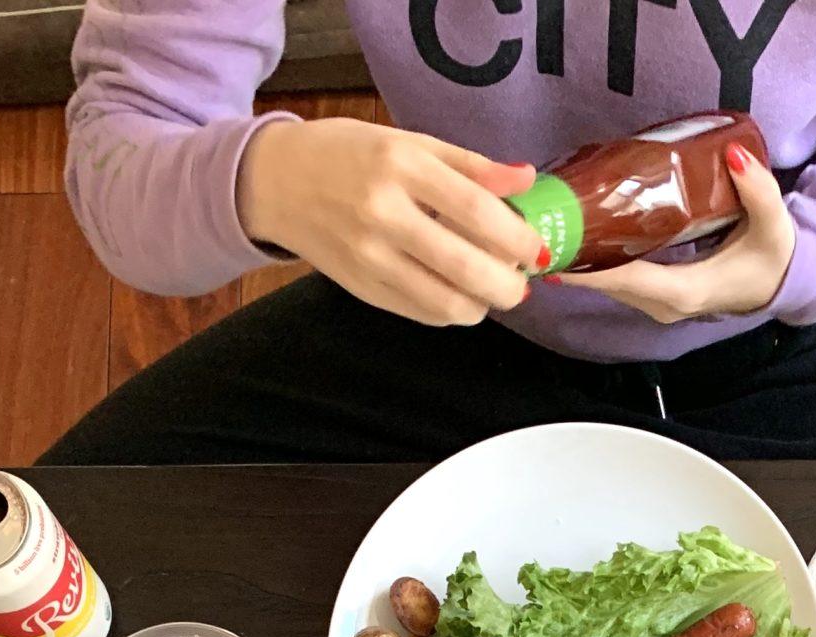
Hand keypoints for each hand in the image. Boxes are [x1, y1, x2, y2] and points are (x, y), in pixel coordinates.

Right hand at [237, 118, 546, 326]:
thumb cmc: (350, 155)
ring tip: (491, 288)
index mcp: (401, 166)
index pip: (477, 211)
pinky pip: (423, 314)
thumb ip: (470, 165)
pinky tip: (457, 292)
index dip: (517, 238)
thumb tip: (526, 180)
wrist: (278, 182)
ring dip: (482, 305)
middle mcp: (384, 215)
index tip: (536, 248)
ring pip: (447, 304)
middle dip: (508, 284)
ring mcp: (371, 258)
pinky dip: (451, 310)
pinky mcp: (363, 290)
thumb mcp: (410, 142)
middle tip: (522, 280)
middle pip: (467, 269)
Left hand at [550, 144, 793, 322]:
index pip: (633, 280)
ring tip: (548, 232)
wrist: (778, 282)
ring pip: (611, 285)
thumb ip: (759, 191)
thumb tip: (734, 156)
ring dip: (579, 264)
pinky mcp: (656, 296)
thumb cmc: (774, 257)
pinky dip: (595, 264)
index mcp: (689, 290)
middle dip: (575, 263)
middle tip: (540, 232)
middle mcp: (667, 304)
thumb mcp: (774, 224)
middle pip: (611, 284)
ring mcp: (659, 304)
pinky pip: (618, 281)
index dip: (596, 269)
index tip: (562, 254)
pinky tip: (573, 241)